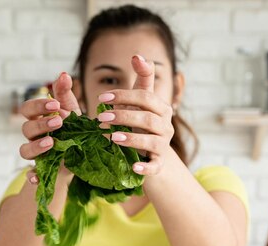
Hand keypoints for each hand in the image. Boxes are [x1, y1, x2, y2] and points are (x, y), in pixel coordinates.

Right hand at [19, 72, 80, 183]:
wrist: (82, 155)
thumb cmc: (73, 129)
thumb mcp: (71, 110)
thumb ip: (65, 93)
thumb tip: (63, 74)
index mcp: (37, 118)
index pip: (27, 109)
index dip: (38, 105)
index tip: (55, 104)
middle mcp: (33, 136)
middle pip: (26, 128)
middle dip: (41, 124)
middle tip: (59, 122)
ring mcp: (35, 154)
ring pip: (24, 150)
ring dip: (36, 146)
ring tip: (52, 143)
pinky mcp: (41, 171)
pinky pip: (31, 175)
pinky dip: (32, 176)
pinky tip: (37, 178)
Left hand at [97, 55, 173, 175]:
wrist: (151, 154)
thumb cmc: (141, 124)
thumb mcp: (141, 102)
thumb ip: (142, 79)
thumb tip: (137, 56)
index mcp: (162, 108)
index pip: (145, 97)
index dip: (124, 96)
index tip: (102, 99)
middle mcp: (166, 126)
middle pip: (147, 118)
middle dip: (123, 117)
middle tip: (101, 119)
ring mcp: (163, 146)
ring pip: (151, 140)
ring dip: (131, 138)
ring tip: (112, 138)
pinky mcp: (158, 164)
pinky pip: (154, 166)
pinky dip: (145, 167)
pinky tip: (133, 167)